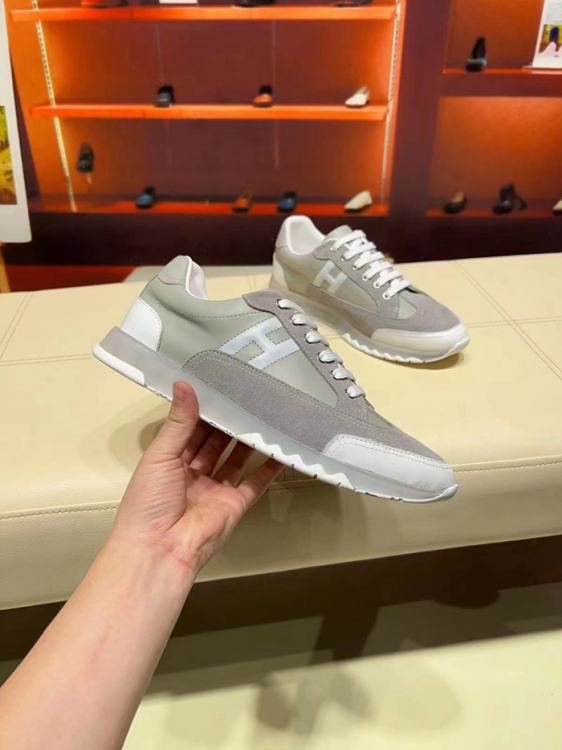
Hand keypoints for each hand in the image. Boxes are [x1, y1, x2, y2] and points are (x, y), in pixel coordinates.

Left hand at [112, 381, 281, 575]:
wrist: (161, 551)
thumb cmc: (149, 503)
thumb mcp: (160, 456)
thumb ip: (179, 421)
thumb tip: (184, 384)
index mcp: (169, 461)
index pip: (189, 428)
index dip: (202, 408)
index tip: (218, 385)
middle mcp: (192, 473)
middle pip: (214, 441)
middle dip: (227, 420)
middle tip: (246, 393)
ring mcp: (215, 489)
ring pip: (235, 457)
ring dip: (248, 438)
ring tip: (264, 412)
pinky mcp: (235, 504)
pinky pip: (255, 482)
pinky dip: (268, 467)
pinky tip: (281, 448)